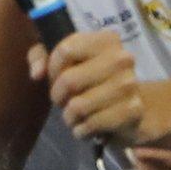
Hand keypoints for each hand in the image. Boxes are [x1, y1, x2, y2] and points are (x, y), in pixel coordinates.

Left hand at [31, 30, 143, 144]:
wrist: (126, 102)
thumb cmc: (86, 75)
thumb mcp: (59, 58)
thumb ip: (40, 56)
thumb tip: (37, 73)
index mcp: (106, 40)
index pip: (65, 51)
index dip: (52, 68)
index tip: (55, 76)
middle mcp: (122, 59)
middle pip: (69, 80)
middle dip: (57, 95)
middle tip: (62, 99)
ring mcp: (130, 85)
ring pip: (78, 106)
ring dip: (69, 116)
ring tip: (73, 113)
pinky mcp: (133, 110)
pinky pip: (92, 124)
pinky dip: (82, 129)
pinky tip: (85, 125)